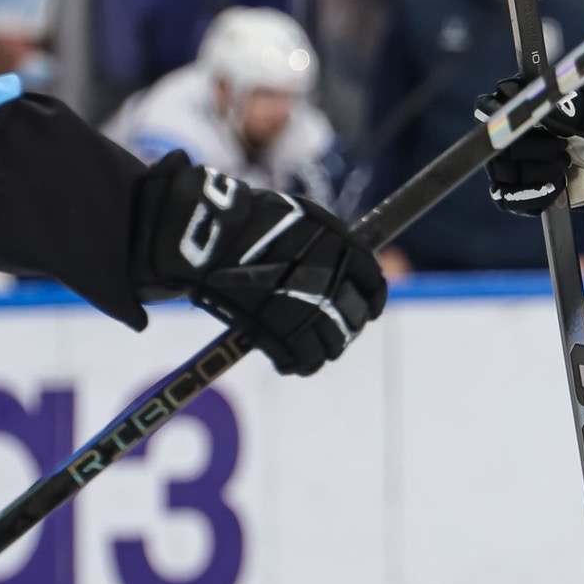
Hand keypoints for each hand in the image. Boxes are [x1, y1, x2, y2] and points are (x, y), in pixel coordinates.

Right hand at [132, 156, 386, 375]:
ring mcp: (307, 310)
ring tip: (313, 349)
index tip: (368, 307)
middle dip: (348, 325)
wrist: (209, 234)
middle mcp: (332, 282)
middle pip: (354, 317)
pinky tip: (292, 362)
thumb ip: (329, 244)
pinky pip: (303, 360)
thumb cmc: (251, 219)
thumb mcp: (302, 219)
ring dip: (326, 348)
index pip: (373, 283)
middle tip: (338, 330)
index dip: (371, 298)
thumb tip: (344, 265)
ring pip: (332, 343)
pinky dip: (300, 364)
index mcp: (342, 249)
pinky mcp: (281, 334)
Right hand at [476, 75, 583, 215]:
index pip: (487, 109)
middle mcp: (509, 133)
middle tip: (562, 147)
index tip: (518, 127)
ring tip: (566, 164)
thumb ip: (561, 105)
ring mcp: (512, 163)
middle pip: (498, 148)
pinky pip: (511, 200)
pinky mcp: (521, 189)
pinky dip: (537, 196)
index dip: (498, 119)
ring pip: (504, 177)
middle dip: (533, 151)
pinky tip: (560, 186)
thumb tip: (527, 100)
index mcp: (520, 103)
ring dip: (539, 174)